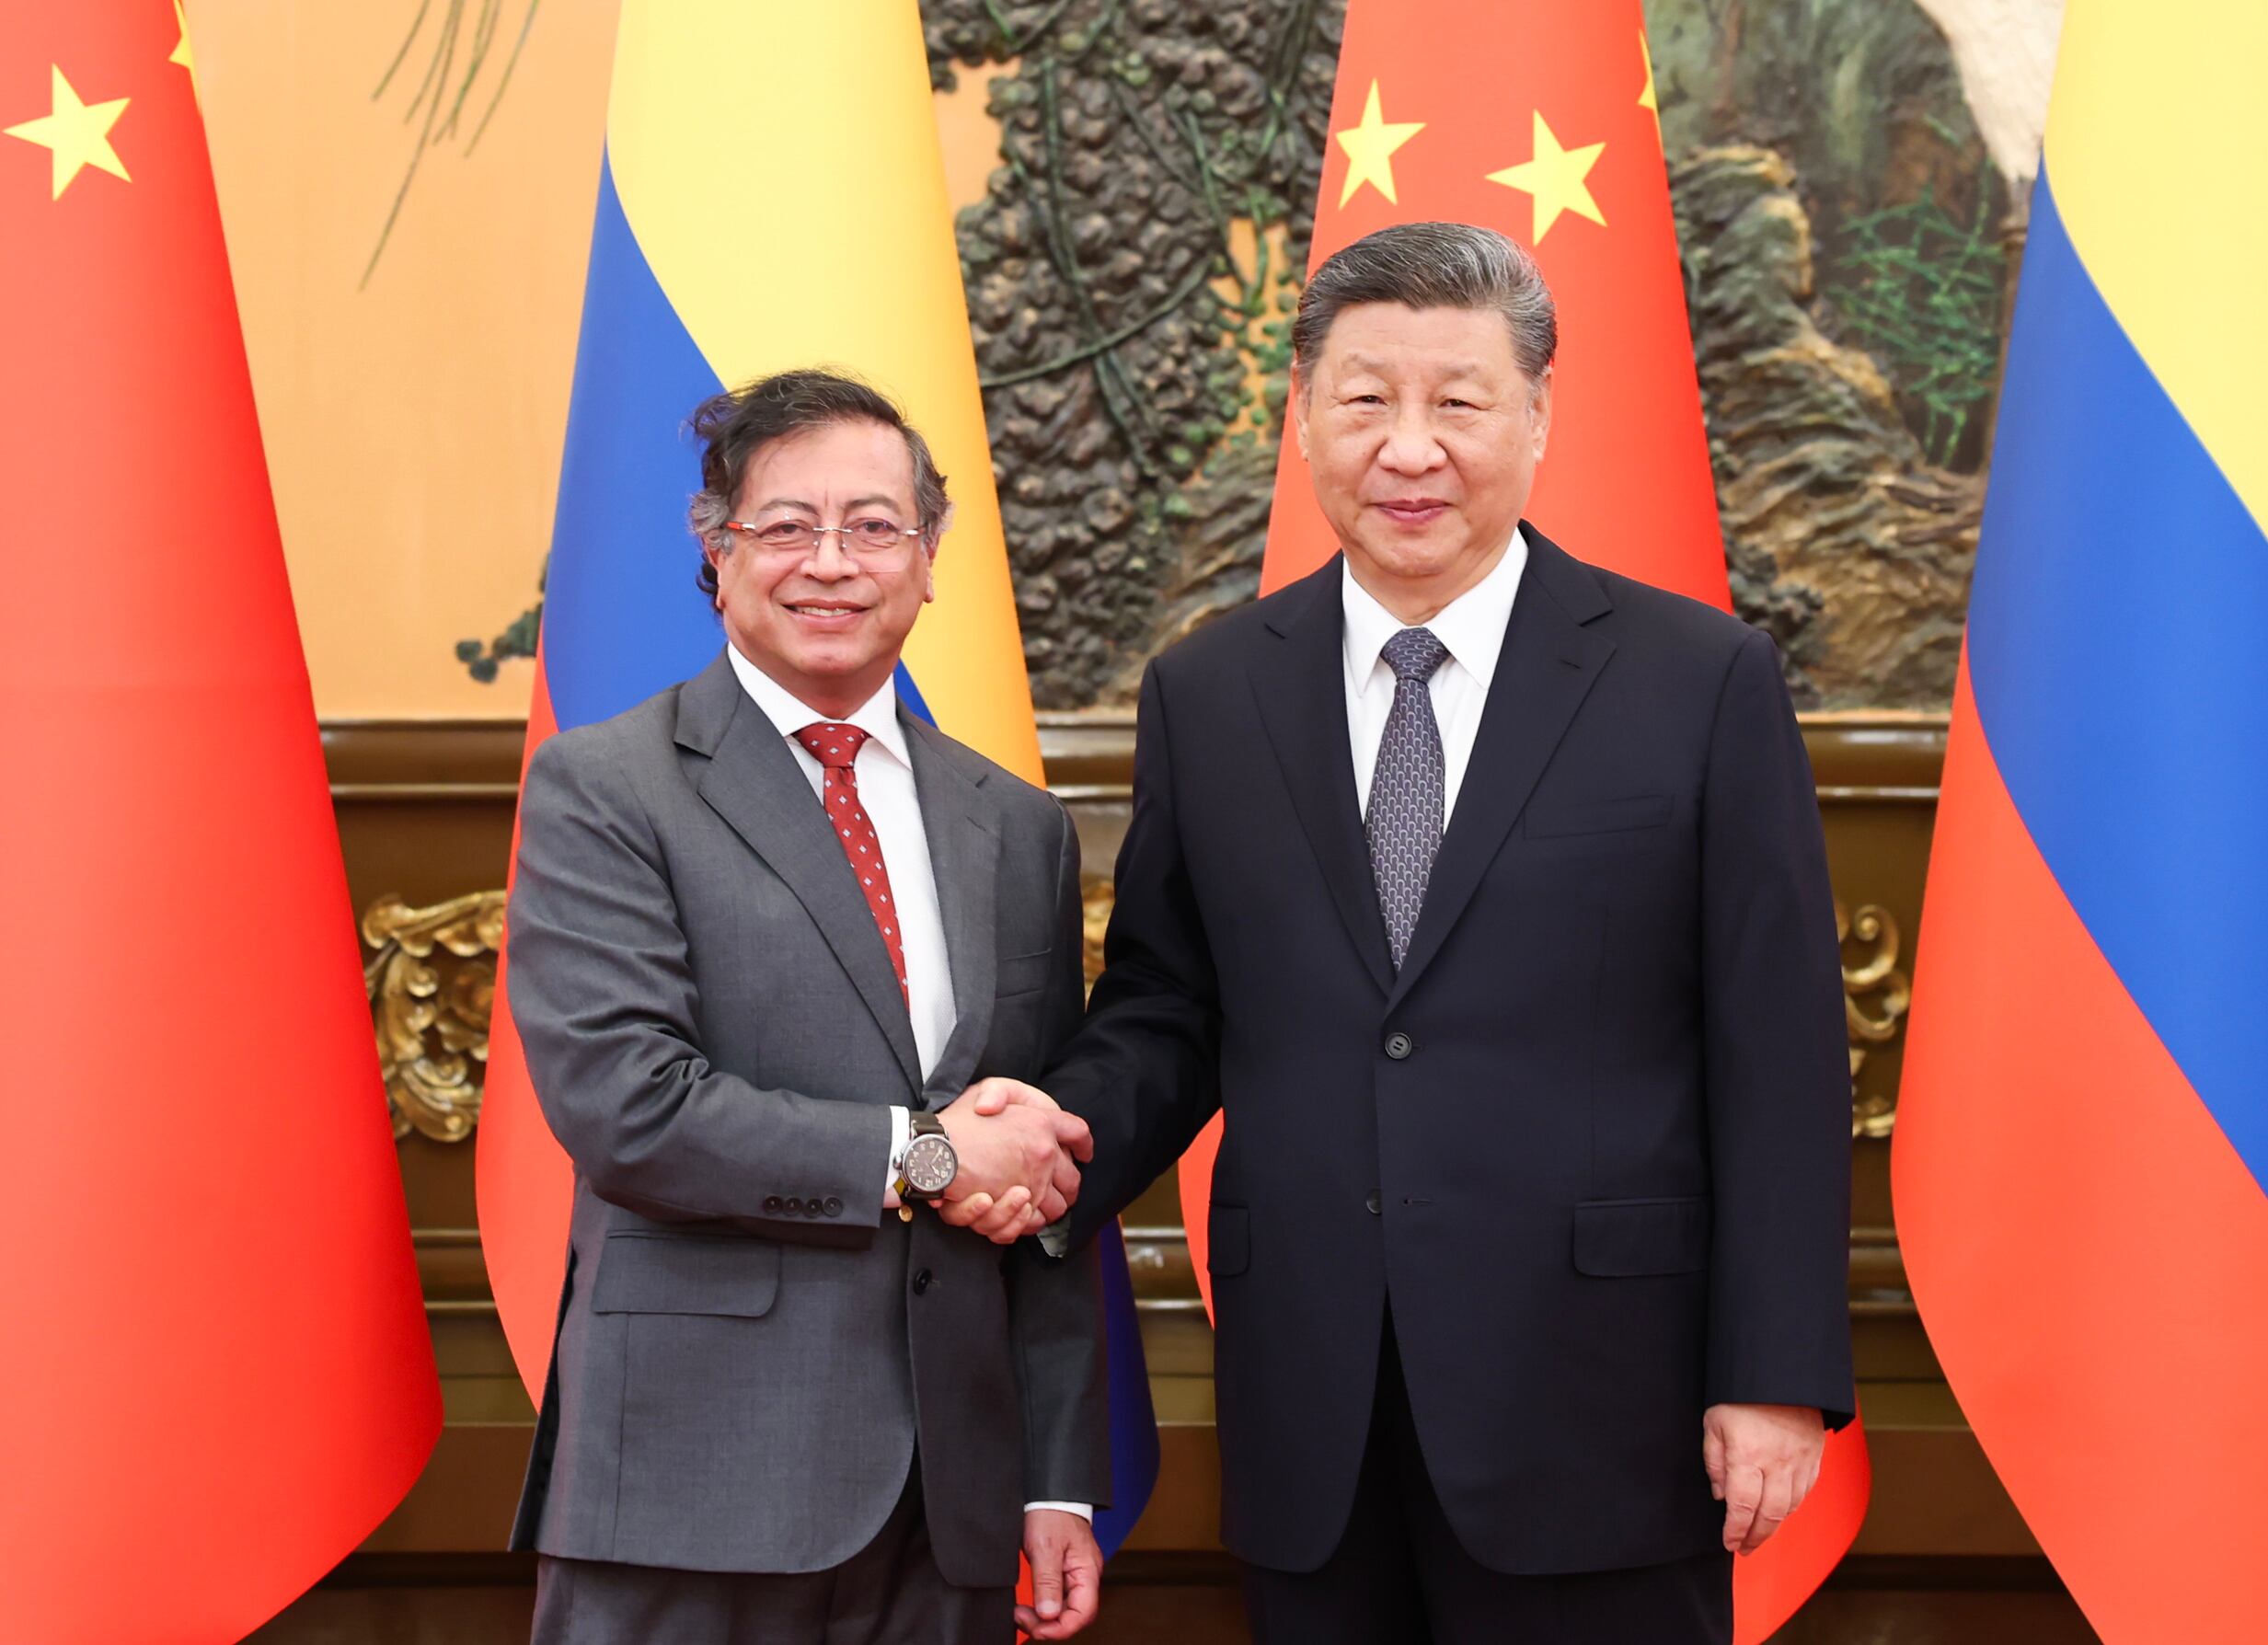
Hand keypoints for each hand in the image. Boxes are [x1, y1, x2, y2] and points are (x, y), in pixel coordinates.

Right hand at [933, 1080, 1090, 1243]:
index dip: (1083, 1143)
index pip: (1078, 1132)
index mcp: (1041, 1123)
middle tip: (1058, 1188)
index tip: (1084, 1152)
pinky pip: (1029, 1222)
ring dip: (1046, 1209)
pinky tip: (1015, 1215)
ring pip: (1054, 1207)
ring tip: (1031, 1203)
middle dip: (1068, 1188)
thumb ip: (1002, 1094)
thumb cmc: (955, 1123)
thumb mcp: (983, 1091)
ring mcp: (1031, 1182)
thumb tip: (1008, 1111)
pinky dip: (1024, 1223)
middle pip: (1073, 1180)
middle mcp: (1043, 1154)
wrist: (930, 1152)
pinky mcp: (1014, 1207)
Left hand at [1017, 1508, 1100, 1638]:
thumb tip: (1048, 1615)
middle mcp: (1085, 1576)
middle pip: (1073, 1615)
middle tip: (1021, 1617)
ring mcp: (1075, 1574)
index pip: (1083, 1613)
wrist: (1050, 1492)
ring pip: (1064, 1608)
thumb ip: (1047, 1582)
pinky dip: (1043, 1605)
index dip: (1060, 1628)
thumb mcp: (1045, 1547)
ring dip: (1043, 1617)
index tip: (1036, 1627)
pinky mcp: (1064, 1571)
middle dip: (1048, 1624)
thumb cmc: (1051, 1512)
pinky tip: (1028, 1604)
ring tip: (1021, 1612)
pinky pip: (1057, 1597)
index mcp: (1087, 1571)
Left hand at [1703, 1403, 1824, 1554]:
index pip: (1741, 1506)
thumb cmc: (1741, 1394)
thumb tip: (1721, 1494)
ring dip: (1774, 1526)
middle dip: (1756, 1537)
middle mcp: (1777, 1462)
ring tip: (1759, 1533)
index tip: (1729, 1542)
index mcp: (1747, 1454)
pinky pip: (1806, 1491)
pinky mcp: (1814, 1456)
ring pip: (1790, 1506)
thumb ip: (1715, 1461)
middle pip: (1769, 1515)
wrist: (1780, 1371)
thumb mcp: (1714, 1421)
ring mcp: (1800, 1460)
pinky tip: (1780, 1511)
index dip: (1735, 1530)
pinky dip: (1793, 1507)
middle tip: (1744, 1548)